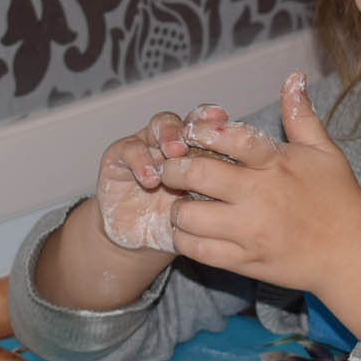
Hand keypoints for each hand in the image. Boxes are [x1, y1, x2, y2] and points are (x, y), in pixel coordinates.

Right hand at [95, 106, 227, 252]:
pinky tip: (150, 178)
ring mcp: (148, 146)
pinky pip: (130, 149)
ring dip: (168, 135)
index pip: (211, 127)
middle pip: (187, 121)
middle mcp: (175, 143)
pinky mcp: (119, 157)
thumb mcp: (201, 211)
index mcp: (201, 151)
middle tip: (195, 139)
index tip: (223, 120)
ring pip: (159, 125)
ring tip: (174, 153)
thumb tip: (241, 184)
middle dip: (193, 126)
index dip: (215, 120)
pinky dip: (140, 160)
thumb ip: (217, 194)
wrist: (140, 241)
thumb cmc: (179, 224)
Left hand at [159, 72, 360, 336]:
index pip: (228, 138)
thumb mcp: (324, 151)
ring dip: (178, 208)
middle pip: (196, 176)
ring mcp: (249, 231)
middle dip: (174, 169)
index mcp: (275, 164)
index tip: (192, 133)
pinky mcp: (245, 261)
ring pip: (188, 217)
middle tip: (173, 170)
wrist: (353, 254)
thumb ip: (301, 116)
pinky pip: (198, 250)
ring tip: (183, 203)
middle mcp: (259, 196)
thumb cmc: (339, 198)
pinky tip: (190, 231)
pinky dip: (184, 239)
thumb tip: (294, 76)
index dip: (201, 130)